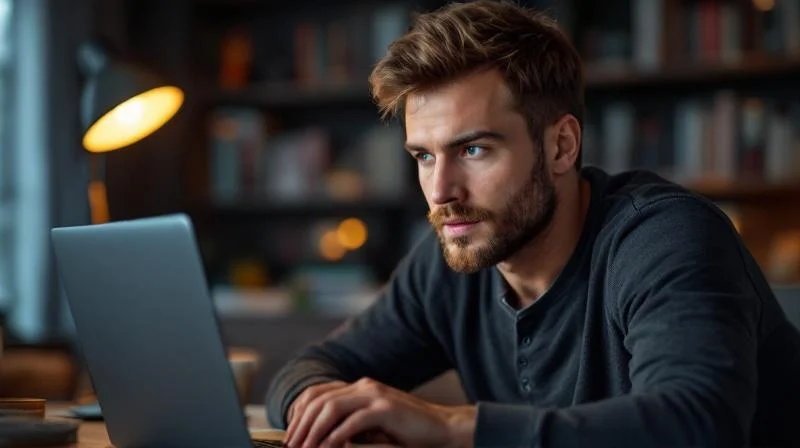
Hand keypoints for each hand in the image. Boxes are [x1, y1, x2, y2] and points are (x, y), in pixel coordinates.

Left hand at [285, 377, 475, 447]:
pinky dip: (335, 437)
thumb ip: (350, 427)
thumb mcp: (374, 428)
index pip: (317, 393)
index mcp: (360, 387)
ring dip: (313, 431)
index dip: (298, 413)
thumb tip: (322, 441)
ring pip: (330, 408)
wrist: (444, 429)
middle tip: (292, 446)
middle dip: (300, 425)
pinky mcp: (386, 409)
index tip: (290, 436)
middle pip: (319, 400)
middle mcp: (364, 386)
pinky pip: (352, 421)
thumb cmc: (409, 433)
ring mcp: (375, 395)